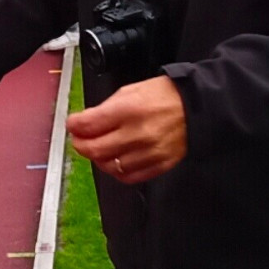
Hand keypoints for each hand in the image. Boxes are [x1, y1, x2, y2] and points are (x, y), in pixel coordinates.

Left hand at [66, 76, 186, 184]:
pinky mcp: (159, 165)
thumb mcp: (130, 91)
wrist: (196, 107)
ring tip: (98, 151)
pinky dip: (117, 172)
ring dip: (98, 159)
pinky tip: (115, 162)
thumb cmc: (165, 96)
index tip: (72, 125)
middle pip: (95, 149)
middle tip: (79, 140)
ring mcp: (149, 152)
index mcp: (128, 110)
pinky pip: (130, 176)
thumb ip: (106, 109)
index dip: (74, 126)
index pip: (89, 125)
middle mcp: (138, 133)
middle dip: (81, 145)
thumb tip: (86, 123)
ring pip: (110, 166)